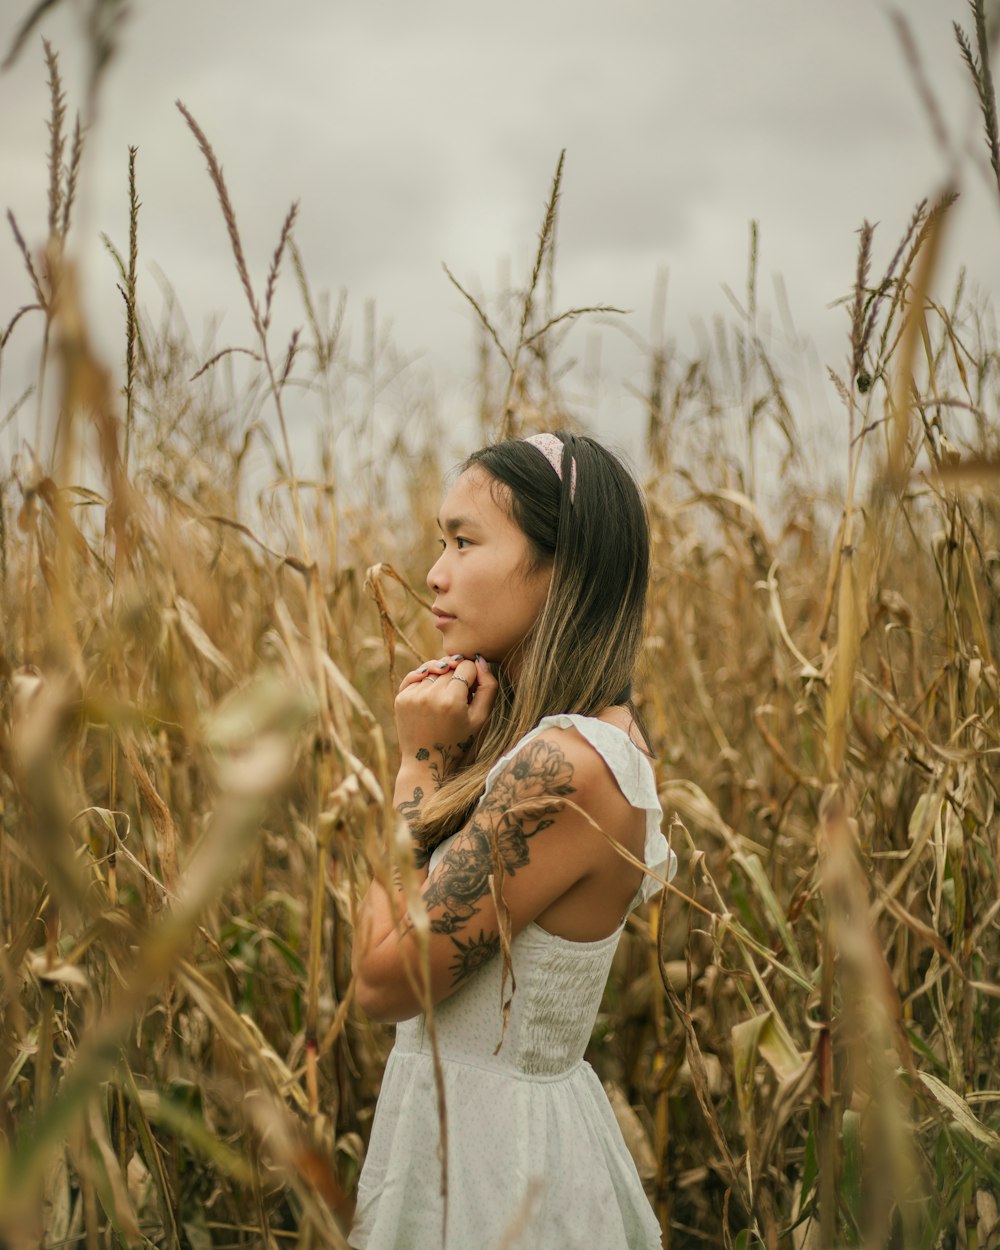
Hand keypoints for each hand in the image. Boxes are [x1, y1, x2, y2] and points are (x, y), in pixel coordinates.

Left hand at [395, 654, 496, 775]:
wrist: (426, 763)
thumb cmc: (459, 742)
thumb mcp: (481, 718)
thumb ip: (488, 687)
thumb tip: (480, 660)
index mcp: (452, 700)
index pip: (467, 666)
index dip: (474, 676)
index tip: (473, 690)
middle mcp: (430, 695)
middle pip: (450, 666)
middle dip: (458, 675)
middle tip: (460, 695)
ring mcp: (413, 696)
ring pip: (433, 668)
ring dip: (442, 676)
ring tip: (446, 693)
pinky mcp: (401, 698)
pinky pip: (416, 676)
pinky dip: (425, 679)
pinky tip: (432, 691)